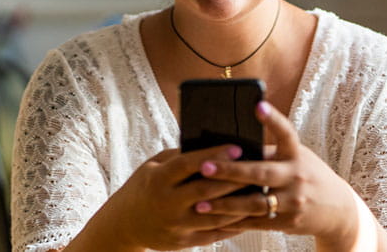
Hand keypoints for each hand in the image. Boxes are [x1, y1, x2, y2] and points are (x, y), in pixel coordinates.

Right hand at [71, 145, 250, 250]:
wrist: (125, 223)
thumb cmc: (145, 185)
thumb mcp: (154, 166)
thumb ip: (180, 157)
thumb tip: (213, 144)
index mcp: (158, 179)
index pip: (188, 165)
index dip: (213, 156)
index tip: (237, 147)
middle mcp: (166, 203)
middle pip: (206, 191)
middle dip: (234, 180)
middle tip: (258, 169)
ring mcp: (176, 225)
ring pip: (215, 215)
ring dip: (241, 205)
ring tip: (262, 193)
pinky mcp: (184, 241)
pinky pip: (215, 233)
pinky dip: (234, 224)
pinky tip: (250, 213)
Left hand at [191, 102, 374, 249]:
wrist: (337, 210)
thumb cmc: (307, 175)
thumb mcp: (297, 158)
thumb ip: (270, 153)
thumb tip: (231, 145)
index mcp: (296, 154)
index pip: (286, 132)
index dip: (272, 119)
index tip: (257, 105)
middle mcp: (297, 176)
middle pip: (261, 173)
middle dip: (231, 171)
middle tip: (205, 166)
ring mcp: (294, 201)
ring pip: (255, 203)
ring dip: (225, 204)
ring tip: (200, 203)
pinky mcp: (289, 222)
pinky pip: (257, 223)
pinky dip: (235, 222)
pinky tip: (215, 220)